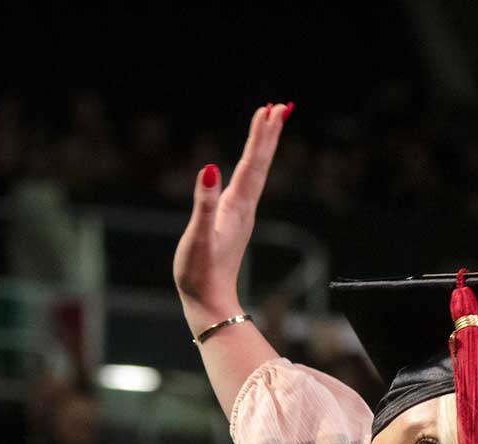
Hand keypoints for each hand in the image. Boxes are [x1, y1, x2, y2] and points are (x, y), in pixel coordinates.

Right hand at [173, 103, 290, 331]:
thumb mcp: (197, 238)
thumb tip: (209, 169)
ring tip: (268, 123)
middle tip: (279, 106)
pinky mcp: (233, 222)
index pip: (252, 163)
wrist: (208, 303)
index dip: (260, 135)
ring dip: (262, 146)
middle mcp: (243, 207)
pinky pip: (246, 184)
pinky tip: (248, 162)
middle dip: (268, 133)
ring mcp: (240, 215)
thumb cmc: (199, 274)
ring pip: (255, 172)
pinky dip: (251, 165)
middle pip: (260, 163)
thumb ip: (203, 203)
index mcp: (236, 207)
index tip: (270, 109)